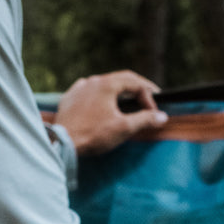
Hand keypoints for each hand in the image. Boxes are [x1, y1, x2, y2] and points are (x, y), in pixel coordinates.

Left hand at [54, 70, 168, 156]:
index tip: (154, 112)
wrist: (62, 143)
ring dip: (118, 93)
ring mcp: (78, 89)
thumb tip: (162, 116)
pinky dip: (100, 97)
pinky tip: (102, 105)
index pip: (135, 82)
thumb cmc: (93, 135)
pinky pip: (89, 93)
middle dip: (136, 90)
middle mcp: (92, 81)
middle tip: (147, 101)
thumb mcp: (124, 128)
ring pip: (103, 85)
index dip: (149, 95)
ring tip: (127, 104)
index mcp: (106, 83)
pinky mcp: (69, 99)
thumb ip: (145, 119)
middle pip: (120, 80)